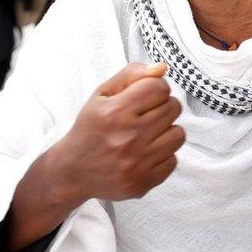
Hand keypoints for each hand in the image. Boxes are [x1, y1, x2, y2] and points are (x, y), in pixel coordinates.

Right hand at [51, 63, 183, 201]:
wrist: (73, 170)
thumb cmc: (91, 127)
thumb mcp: (102, 94)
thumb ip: (131, 75)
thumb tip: (163, 68)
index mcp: (114, 112)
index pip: (159, 87)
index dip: (155, 88)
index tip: (145, 96)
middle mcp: (126, 138)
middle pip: (173, 108)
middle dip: (162, 106)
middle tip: (144, 115)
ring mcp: (136, 164)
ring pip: (178, 134)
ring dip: (166, 131)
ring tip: (147, 133)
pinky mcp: (142, 183)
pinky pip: (173, 160)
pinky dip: (162, 155)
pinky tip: (144, 154)